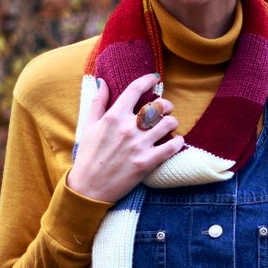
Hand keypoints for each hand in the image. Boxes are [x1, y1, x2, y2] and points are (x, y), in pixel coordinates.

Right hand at [67, 73, 184, 202]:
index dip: (148, 80)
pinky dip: (178, 142)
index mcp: (113, 117)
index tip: (155, 79)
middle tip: (165, 110)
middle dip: (166, 106)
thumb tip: (102, 81)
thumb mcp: (88, 126)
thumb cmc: (88, 156)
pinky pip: (172, 146)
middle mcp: (128, 128)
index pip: (135, 89)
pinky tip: (176, 142)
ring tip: (169, 126)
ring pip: (169, 123)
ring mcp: (139, 145)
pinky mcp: (147, 162)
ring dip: (172, 123)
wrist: (88, 188)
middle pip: (158, 106)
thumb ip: (98, 102)